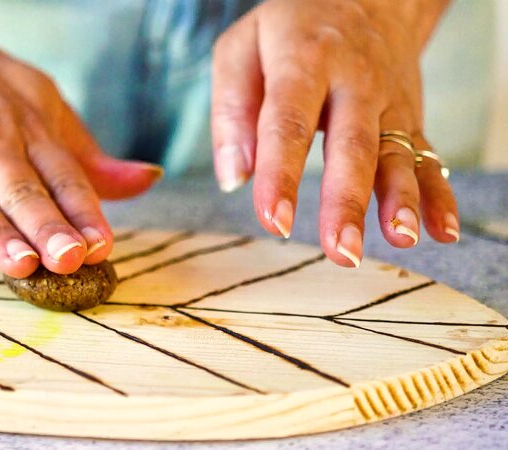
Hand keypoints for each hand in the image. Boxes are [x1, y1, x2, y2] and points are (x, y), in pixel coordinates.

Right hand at [0, 1, 161, 276]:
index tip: (102, 247)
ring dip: (0, 232)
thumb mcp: (44, 104)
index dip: (84, 213)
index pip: (64, 178)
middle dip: (48, 227)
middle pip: (24, 191)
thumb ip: (87, 156)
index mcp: (32, 129)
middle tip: (68, 260)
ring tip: (22, 263)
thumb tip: (147, 179)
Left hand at [211, 0, 458, 266]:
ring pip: (397, 153)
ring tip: (400, 240)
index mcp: (303, 61)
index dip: (281, 174)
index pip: (288, 122)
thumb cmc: (289, 30)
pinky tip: (443, 231)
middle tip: (341, 251)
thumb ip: (232, 110)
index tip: (274, 221)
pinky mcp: (409, 117)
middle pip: (351, 145)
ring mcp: (388, 101)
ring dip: (401, 200)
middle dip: (347, 201)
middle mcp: (353, 81)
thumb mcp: (242, 49)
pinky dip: (440, 195)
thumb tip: (234, 177)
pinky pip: (428, 156)